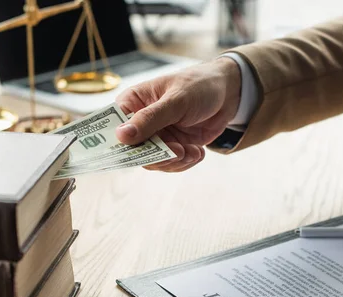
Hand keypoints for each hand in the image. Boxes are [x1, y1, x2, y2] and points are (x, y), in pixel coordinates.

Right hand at [115, 57, 240, 171]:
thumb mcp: (175, 101)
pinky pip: (172, 164)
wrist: (229, 93)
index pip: (113, 127)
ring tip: (192, 151)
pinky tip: (198, 151)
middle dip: (157, 156)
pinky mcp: (174, 146)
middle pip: (134, 151)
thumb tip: (121, 136)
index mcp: (133, 103)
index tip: (132, 153)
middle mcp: (141, 122)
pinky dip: (186, 162)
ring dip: (175, 161)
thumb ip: (150, 119)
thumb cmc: (198, 85)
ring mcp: (158, 136)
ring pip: (154, 161)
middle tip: (177, 152)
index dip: (117, 144)